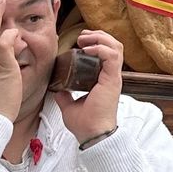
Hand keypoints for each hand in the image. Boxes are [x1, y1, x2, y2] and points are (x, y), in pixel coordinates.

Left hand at [55, 31, 123, 145]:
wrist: (92, 135)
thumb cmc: (85, 123)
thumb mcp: (69, 105)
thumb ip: (65, 95)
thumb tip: (56, 89)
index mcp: (104, 79)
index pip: (108, 52)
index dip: (96, 42)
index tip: (80, 42)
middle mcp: (111, 76)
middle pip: (114, 45)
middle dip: (98, 36)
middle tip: (82, 37)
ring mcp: (113, 77)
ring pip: (116, 46)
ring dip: (100, 38)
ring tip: (85, 40)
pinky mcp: (112, 79)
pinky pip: (112, 56)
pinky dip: (101, 48)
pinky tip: (88, 49)